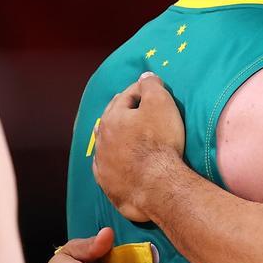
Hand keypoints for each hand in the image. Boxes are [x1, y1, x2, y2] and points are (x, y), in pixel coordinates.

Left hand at [92, 73, 185, 221]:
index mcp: (112, 118)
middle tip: (137, 107)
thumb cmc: (159, 142)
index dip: (141, 90)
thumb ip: (151, 86)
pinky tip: (118, 163)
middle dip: (124, 111)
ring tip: (124, 134)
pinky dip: (114, 161)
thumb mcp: (160, 104)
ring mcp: (103, 163)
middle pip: (112, 119)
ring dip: (115, 136)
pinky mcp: (108, 184)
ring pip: (107, 144)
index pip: (127, 97)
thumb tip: (146, 76)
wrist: (155, 186)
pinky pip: (108, 167)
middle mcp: (102, 139)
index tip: (153, 89)